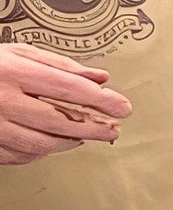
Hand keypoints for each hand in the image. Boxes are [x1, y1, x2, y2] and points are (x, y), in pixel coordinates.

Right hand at [0, 45, 125, 162]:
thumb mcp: (18, 53)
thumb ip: (60, 65)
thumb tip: (100, 77)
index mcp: (12, 71)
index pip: (68, 88)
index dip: (101, 100)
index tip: (122, 107)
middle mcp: (1, 99)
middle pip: (59, 120)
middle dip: (92, 127)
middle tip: (112, 129)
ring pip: (41, 144)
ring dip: (70, 142)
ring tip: (85, 137)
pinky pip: (19, 156)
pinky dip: (41, 153)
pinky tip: (54, 144)